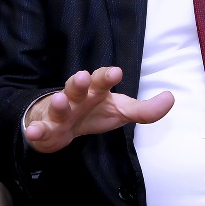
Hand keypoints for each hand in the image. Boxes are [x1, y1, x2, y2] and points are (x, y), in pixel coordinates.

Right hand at [23, 66, 172, 153]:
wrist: (59, 126)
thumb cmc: (92, 113)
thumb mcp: (120, 110)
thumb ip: (145, 109)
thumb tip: (170, 98)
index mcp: (94, 91)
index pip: (101, 80)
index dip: (107, 76)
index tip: (116, 73)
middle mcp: (75, 98)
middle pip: (76, 88)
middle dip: (79, 82)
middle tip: (83, 76)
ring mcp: (59, 113)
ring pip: (58, 106)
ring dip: (58, 103)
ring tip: (60, 100)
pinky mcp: (46, 128)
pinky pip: (40, 130)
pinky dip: (36, 131)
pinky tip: (34, 132)